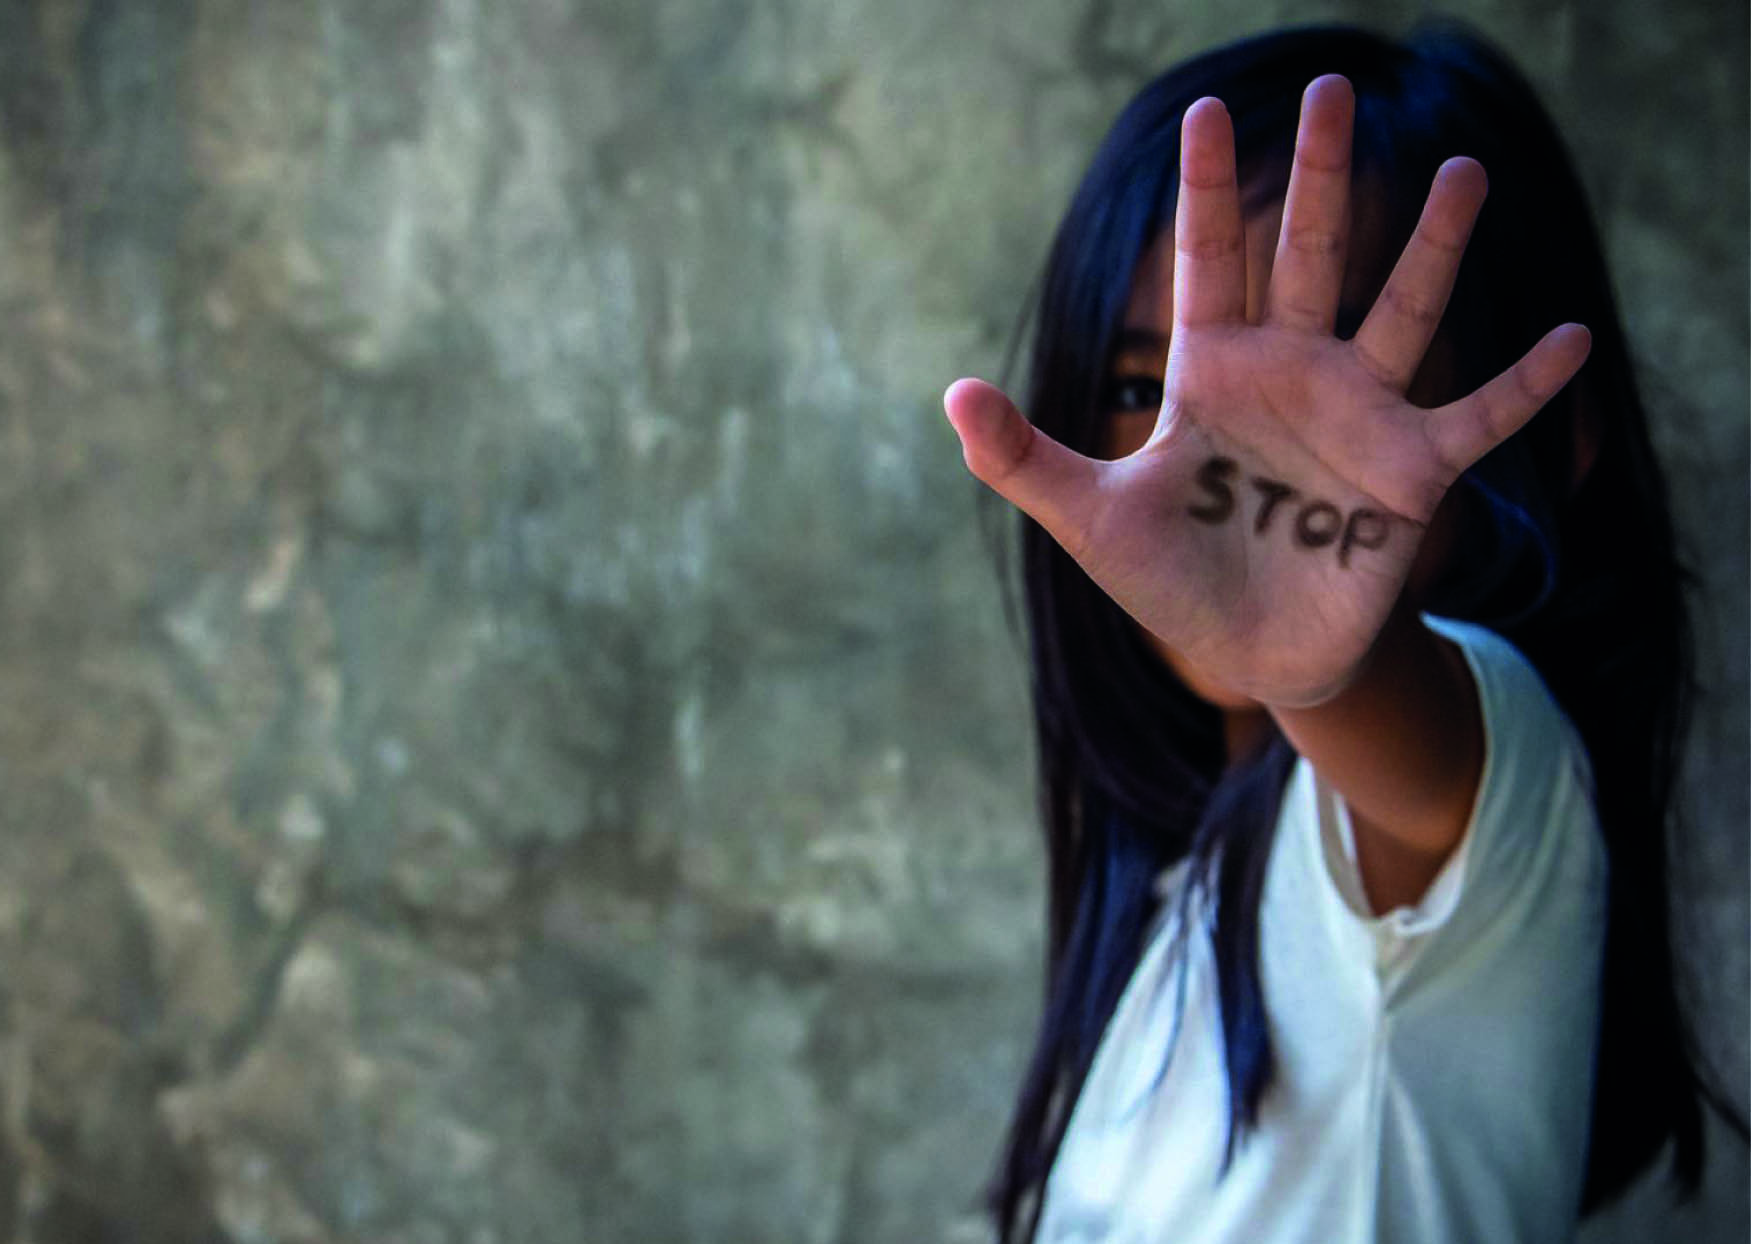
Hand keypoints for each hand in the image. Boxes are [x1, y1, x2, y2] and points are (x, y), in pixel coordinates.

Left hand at [943, 75, 1588, 707]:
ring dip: (1433, 247)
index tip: (1207, 112)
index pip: (1209, 261)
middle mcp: (1291, 373)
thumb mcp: (1089, 520)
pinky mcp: (1411, 472)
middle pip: (1309, 257)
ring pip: (1402, 310)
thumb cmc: (1171, 583)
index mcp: (1211, 373)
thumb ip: (1024, 458)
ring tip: (1459, 173)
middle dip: (1320, 177)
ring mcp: (1359, 415)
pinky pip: (1478, 417)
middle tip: (1331, 90)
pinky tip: (1569, 338)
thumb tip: (951, 393)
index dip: (1209, 191)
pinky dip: (1521, 385)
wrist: (1252, 653)